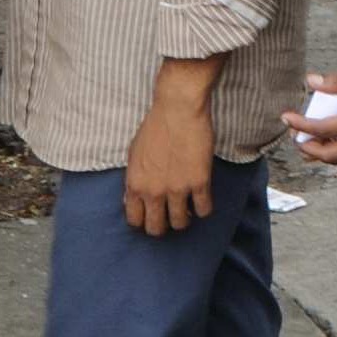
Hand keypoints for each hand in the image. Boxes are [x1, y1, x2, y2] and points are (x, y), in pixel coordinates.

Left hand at [124, 96, 214, 235]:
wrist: (178, 109)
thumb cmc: (155, 125)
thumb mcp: (134, 153)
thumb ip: (134, 178)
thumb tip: (132, 198)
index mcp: (135, 184)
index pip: (135, 220)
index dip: (144, 220)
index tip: (152, 214)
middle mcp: (154, 192)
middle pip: (156, 228)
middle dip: (163, 225)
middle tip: (170, 215)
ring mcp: (177, 189)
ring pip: (180, 223)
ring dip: (184, 218)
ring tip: (187, 207)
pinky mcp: (199, 182)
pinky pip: (203, 210)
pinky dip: (203, 208)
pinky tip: (202, 199)